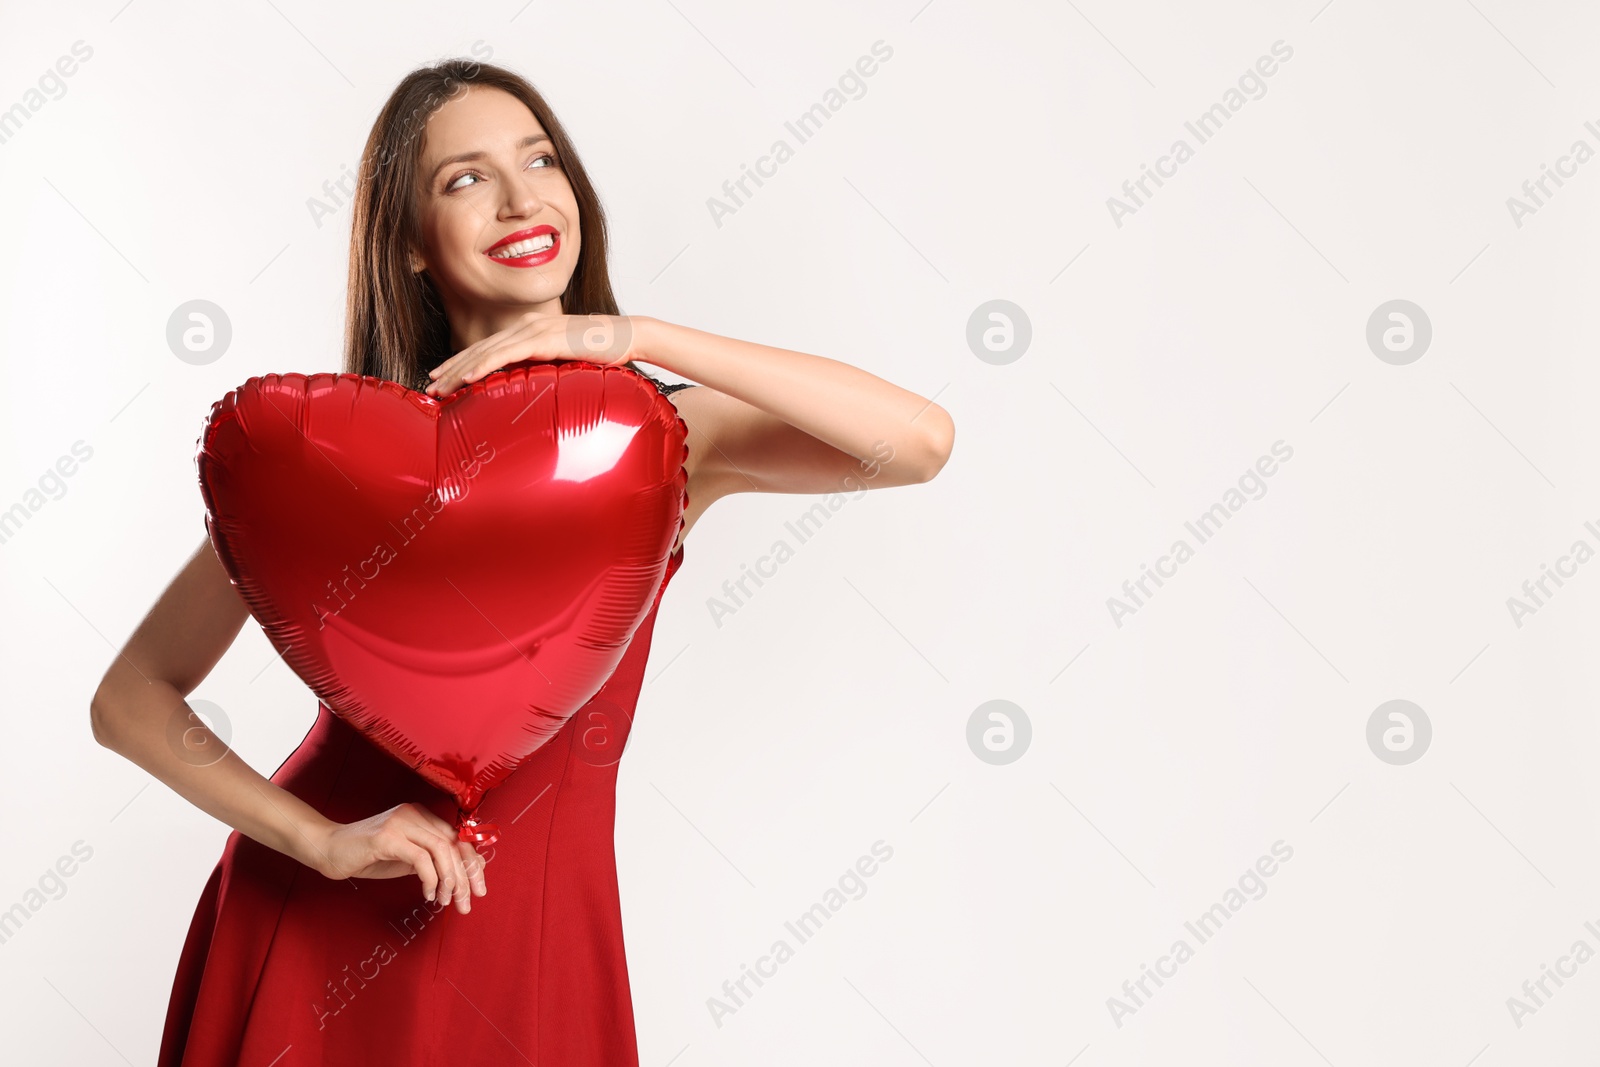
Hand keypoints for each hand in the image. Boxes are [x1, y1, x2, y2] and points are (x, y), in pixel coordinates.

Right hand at [306, 802, 487, 913]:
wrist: (327, 849)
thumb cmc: (366, 855)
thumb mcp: (406, 858)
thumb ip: (430, 860)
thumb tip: (461, 875)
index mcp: (421, 816)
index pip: (458, 837)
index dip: (472, 862)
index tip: (478, 888)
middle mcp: (415, 814)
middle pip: (454, 843)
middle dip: (466, 876)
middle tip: (467, 902)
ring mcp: (401, 823)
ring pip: (442, 849)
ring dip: (450, 880)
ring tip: (446, 901)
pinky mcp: (387, 837)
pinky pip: (421, 859)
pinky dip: (430, 879)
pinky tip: (428, 895)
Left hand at [424, 312, 650, 397]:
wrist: (627, 336)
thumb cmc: (603, 352)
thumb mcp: (567, 360)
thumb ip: (547, 367)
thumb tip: (535, 387)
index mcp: (530, 329)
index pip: (488, 346)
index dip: (462, 361)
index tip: (442, 377)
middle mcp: (526, 325)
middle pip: (479, 348)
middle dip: (451, 367)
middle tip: (429, 385)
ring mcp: (534, 329)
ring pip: (486, 352)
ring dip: (459, 370)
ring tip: (439, 386)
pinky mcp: (543, 338)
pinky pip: (505, 354)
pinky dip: (483, 366)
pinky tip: (466, 378)